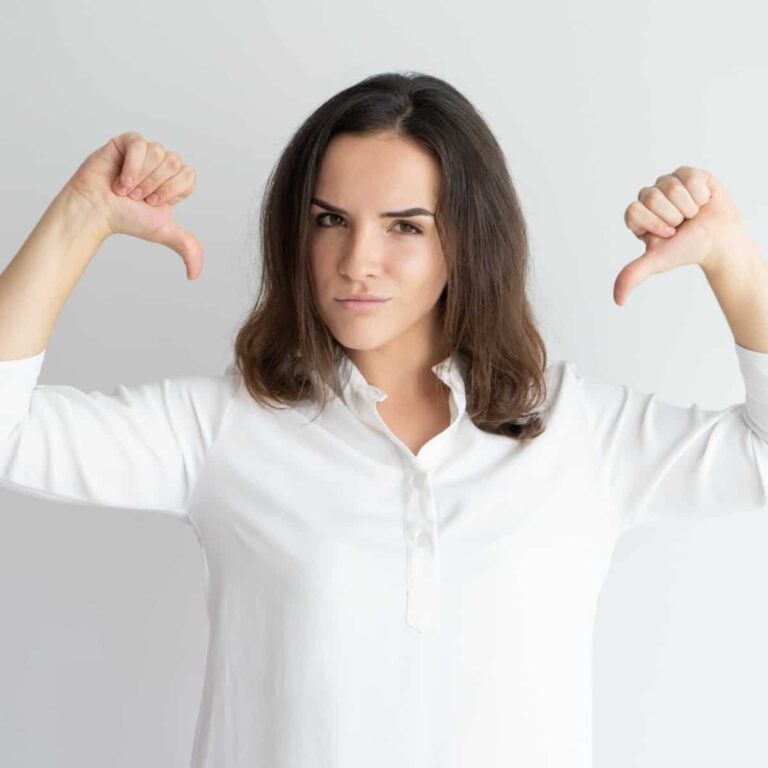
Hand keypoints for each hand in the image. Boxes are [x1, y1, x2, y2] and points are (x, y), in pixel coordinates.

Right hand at [64, 131, 202, 279]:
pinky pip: (140, 143)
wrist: (97, 212)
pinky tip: (121, 179)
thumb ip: (187, 248)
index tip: (152, 203)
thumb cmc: (126, 220)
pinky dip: (132, 165)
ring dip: (141, 177)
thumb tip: (194, 275)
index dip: (171, 191)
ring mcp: (145, 151)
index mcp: (173, 181)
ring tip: (127, 189)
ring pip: (158, 153)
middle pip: (175, 163)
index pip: (188, 176)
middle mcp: (161, 165)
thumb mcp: (163, 232)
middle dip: (155, 185)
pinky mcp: (127, 142)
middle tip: (138, 197)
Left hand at [614, 166, 750, 304]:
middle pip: (650, 196)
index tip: (667, 235)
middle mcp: (649, 198)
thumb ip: (633, 275)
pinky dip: (700, 194)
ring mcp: (667, 184)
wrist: (720, 242)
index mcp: (637, 216)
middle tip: (681, 225)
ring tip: (692, 215)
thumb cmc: (687, 250)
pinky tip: (702, 202)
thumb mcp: (657, 262)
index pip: (633, 211)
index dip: (653, 223)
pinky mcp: (687, 174)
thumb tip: (618, 300)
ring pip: (670, 186)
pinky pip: (689, 177)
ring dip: (687, 206)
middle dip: (671, 215)